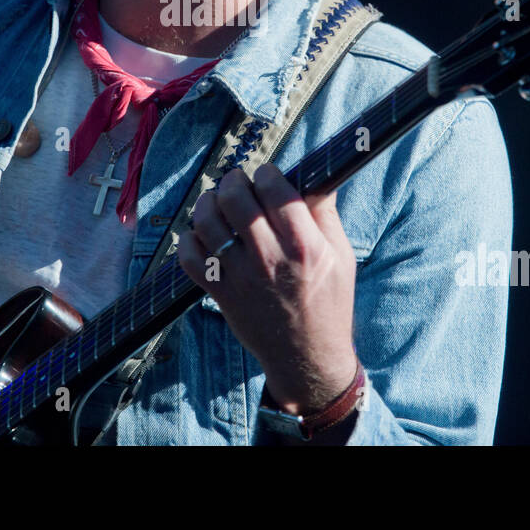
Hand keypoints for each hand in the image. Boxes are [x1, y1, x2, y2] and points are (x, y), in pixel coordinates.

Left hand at [177, 162, 358, 413]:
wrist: (307, 356)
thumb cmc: (329, 302)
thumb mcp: (340, 256)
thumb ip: (324, 214)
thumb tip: (315, 175)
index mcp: (304, 245)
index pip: (274, 189)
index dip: (266, 173)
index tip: (266, 174)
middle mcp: (269, 258)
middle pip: (235, 199)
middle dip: (233, 181)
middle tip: (238, 183)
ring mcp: (240, 276)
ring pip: (207, 222)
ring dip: (208, 203)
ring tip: (216, 203)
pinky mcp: (220, 293)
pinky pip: (189, 257)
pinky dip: (189, 239)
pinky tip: (202, 235)